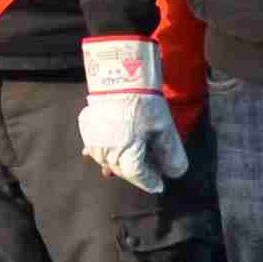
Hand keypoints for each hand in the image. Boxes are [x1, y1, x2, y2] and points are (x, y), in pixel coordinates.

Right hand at [78, 38, 186, 191]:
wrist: (120, 76)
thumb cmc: (144, 103)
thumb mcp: (164, 129)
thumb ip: (170, 155)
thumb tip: (174, 172)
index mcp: (126, 157)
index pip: (140, 177)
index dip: (151, 182)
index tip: (160, 184)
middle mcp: (106, 154)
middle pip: (124, 171)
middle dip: (138, 174)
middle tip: (151, 172)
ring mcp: (94, 143)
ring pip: (108, 161)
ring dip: (121, 164)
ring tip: (131, 164)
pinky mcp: (88, 130)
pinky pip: (95, 148)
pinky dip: (105, 152)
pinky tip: (108, 152)